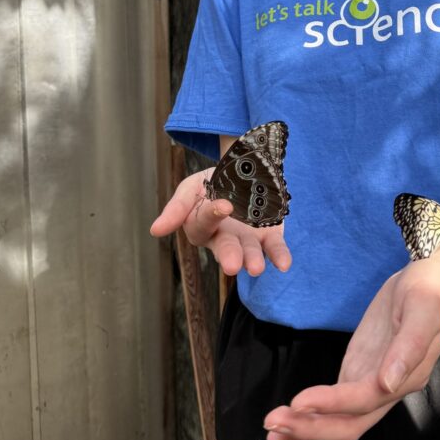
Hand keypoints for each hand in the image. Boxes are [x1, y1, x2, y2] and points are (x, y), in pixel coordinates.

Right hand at [150, 168, 290, 275]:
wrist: (244, 171)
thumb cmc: (213, 183)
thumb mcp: (192, 187)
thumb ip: (177, 208)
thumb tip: (155, 230)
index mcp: (201, 225)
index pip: (202, 224)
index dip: (212, 215)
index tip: (224, 205)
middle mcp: (224, 237)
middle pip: (224, 248)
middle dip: (228, 256)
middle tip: (232, 265)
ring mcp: (247, 239)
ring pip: (248, 253)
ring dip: (252, 260)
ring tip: (255, 268)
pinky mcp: (269, 236)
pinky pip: (273, 248)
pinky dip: (279, 256)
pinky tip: (284, 264)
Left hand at [262, 254, 439, 439]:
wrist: (431, 282)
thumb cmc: (428, 292)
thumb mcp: (423, 309)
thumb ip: (408, 346)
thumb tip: (387, 384)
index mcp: (406, 376)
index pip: (364, 400)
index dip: (331, 405)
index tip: (298, 402)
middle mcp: (388, 390)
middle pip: (349, 424)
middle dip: (311, 428)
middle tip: (272, 424)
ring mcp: (372, 384)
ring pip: (340, 422)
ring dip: (307, 431)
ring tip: (272, 434)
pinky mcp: (360, 374)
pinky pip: (336, 406)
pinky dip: (313, 418)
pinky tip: (291, 421)